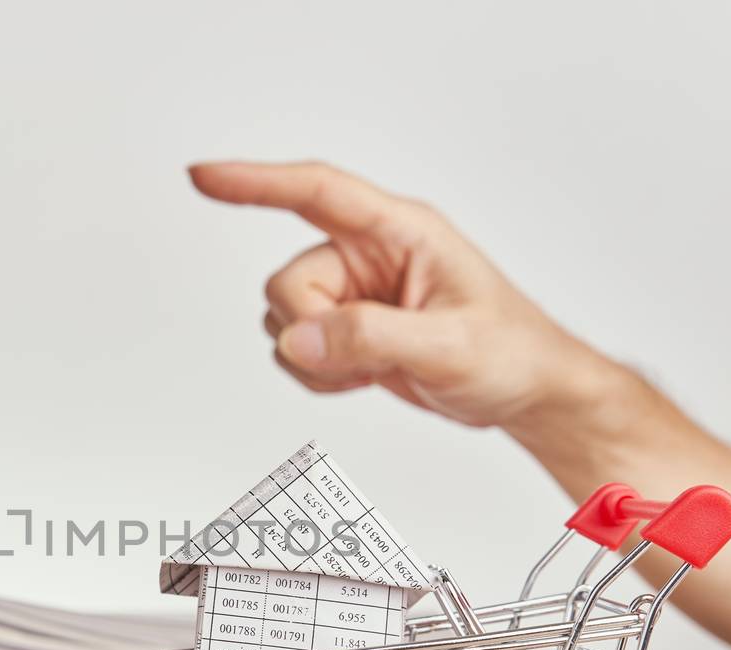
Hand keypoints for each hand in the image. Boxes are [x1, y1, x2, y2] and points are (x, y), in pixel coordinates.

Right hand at [188, 159, 613, 429]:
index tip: (204, 177)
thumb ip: (371, 339)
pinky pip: (297, 349)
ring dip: (317, 358)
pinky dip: (320, 374)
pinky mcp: (348, 329)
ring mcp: (355, 294)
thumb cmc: (511, 354)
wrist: (526, 393)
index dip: (256, 182)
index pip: (317, 193)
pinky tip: (365, 376)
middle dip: (311, 329)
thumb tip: (302, 340)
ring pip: (285, 320)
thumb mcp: (449, 347)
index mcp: (401, 233)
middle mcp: (370, 256)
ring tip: (375, 367)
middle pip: (287, 282)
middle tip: (364, 354)